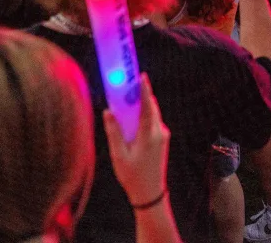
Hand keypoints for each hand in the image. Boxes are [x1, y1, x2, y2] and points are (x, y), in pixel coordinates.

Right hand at [103, 75, 169, 209]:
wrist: (150, 194)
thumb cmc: (133, 177)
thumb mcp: (119, 156)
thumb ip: (114, 133)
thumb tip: (108, 112)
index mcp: (149, 136)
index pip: (147, 107)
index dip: (144, 90)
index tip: (141, 75)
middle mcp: (159, 132)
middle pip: (150, 106)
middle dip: (139, 93)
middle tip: (126, 82)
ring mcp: (162, 135)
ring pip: (151, 112)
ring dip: (140, 104)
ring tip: (125, 96)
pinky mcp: (161, 139)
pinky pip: (151, 120)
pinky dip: (142, 113)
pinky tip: (130, 115)